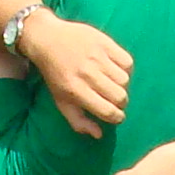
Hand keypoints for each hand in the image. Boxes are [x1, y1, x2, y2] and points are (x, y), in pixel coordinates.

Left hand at [21, 8, 131, 133]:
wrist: (47, 39)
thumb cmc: (55, 74)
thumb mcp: (61, 101)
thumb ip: (79, 121)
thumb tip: (99, 135)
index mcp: (76, 91)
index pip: (107, 111)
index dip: (116, 117)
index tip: (115, 116)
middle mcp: (88, 74)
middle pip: (120, 96)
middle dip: (120, 103)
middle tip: (113, 99)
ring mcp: (98, 57)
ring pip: (125, 79)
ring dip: (122, 85)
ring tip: (111, 82)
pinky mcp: (105, 42)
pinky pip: (127, 61)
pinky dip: (125, 68)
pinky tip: (114, 68)